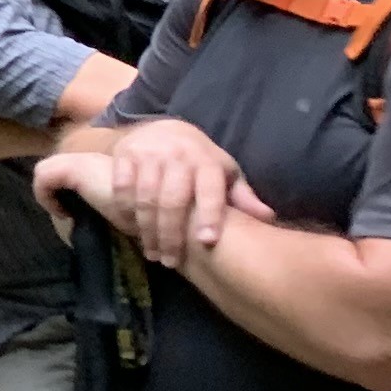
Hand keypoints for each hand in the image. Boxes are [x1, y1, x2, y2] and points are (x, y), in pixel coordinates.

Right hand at [39, 120, 269, 267]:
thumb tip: (268, 217)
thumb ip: (242, 195)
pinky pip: (122, 188)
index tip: (207, 241)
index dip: (210, 215)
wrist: (162, 128)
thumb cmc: (198, 159)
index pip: (210, 190)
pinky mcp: (124, 154)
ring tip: (152, 253)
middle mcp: (178, 155)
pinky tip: (130, 229)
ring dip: (147, 230)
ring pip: (145, 198)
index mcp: (206, 161)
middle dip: (171, 234)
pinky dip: (124, 211)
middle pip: (173, 200)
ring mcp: (148, 154)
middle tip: (170, 262)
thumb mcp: (223, 172)